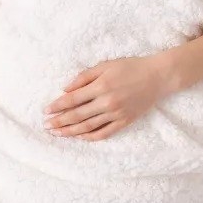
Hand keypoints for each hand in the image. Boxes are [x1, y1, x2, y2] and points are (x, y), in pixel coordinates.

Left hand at [44, 55, 170, 140]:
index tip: (46, 111)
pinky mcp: (125, 121)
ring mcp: (116, 114)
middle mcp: (107, 102)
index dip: (57, 106)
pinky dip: (90, 137)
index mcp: (101, 86)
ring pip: (88, 127)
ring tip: (58, 134)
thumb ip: (84, 77)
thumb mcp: (105, 65)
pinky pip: (104, 132)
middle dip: (60, 121)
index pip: (72, 99)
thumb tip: (65, 89)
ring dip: (70, 131)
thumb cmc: (130, 67)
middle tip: (47, 126)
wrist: (157, 77)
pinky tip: (80, 137)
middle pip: (77, 116)